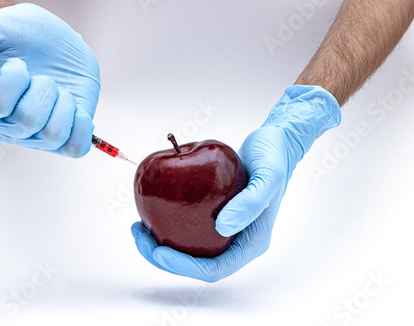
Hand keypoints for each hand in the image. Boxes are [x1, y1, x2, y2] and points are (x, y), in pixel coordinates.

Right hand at [0, 3, 99, 157]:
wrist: (47, 38)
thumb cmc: (13, 37)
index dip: (14, 78)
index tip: (18, 63)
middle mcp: (9, 126)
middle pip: (28, 121)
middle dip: (43, 88)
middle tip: (43, 76)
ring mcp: (38, 134)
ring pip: (54, 135)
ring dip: (63, 104)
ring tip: (59, 90)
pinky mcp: (66, 134)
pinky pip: (75, 147)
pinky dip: (81, 127)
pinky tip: (77, 108)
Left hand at [131, 85, 340, 281]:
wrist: (275, 144)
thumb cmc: (274, 159)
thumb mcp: (268, 177)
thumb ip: (250, 203)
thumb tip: (222, 228)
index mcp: (250, 242)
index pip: (214, 268)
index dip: (183, 266)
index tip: (158, 251)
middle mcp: (236, 240)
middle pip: (196, 263)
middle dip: (164, 257)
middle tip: (139, 235)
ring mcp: (226, 229)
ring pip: (189, 248)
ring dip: (161, 243)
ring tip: (138, 227)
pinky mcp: (215, 214)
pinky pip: (189, 227)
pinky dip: (169, 223)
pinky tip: (153, 210)